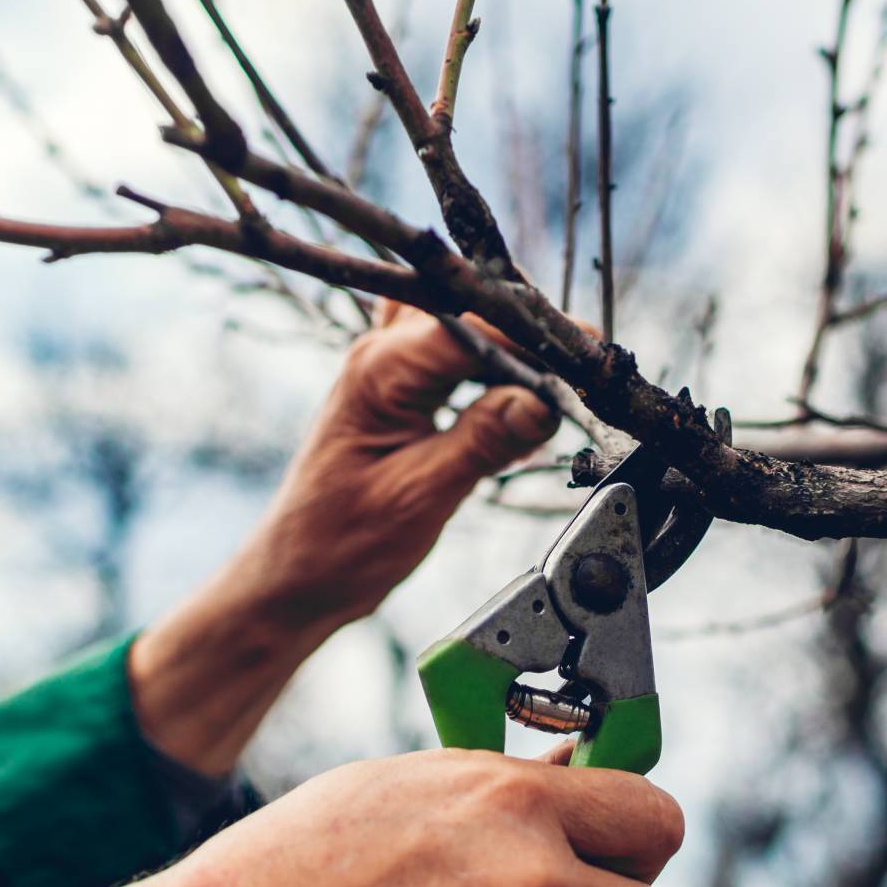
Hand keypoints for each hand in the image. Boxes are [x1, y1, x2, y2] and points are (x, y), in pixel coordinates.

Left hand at [130, 303, 556, 774]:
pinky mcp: (401, 388)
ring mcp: (389, 367)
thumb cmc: (341, 544)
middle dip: (532, 332)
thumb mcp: (421, 497)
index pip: (471, 326)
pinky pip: (457, 353)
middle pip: (472, 310)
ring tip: (566, 377)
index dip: (535, 335)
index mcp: (378, 372)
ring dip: (515, 344)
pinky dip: (496, 367)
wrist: (299, 575)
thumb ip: (482, 442)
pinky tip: (527, 400)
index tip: (587, 356)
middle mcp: (381, 355)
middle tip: (587, 368)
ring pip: (466, 323)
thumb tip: (544, 403)